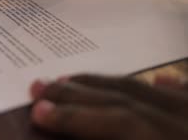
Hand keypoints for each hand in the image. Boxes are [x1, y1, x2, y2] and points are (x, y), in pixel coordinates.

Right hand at [30, 74, 187, 138]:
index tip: (39, 111)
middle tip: (40, 86)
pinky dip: (169, 86)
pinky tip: (159, 78)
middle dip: (78, 93)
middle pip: (124, 99)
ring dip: (105, 84)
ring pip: (146, 89)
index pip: (117, 122)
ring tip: (69, 79)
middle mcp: (183, 125)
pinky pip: (186, 94)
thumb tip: (69, 135)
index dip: (75, 117)